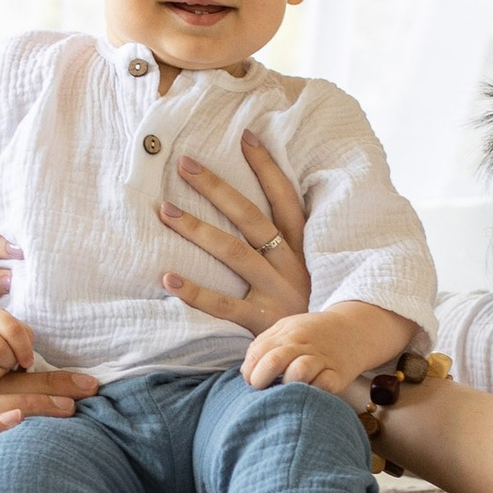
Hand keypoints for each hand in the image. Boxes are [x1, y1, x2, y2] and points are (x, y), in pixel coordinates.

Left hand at [157, 140, 311, 328]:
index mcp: (302, 248)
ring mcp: (276, 293)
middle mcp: (290, 265)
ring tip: (165, 210)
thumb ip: (290, 243)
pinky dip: (195, 292)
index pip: (286, 198)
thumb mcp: (312, 270)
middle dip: (217, 188)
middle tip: (184, 163)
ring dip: (198, 229)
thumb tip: (260, 209)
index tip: (245, 136)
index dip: (267, 167)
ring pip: (233, 253)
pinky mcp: (262, 323)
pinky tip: (167, 277)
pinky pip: (223, 306)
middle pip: (251, 218)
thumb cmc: (311, 308)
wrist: (327, 356)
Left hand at [241, 311, 367, 395]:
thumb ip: (264, 345)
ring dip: (286, 385)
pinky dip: (313, 392)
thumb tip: (246, 371)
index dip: (249, 371)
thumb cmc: (313, 334)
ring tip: (284, 391)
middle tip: (261, 389)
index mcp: (287, 334)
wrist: (355, 330)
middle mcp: (303, 345)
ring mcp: (321, 360)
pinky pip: (324, 386)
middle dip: (260, 379)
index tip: (251, 381)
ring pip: (299, 372)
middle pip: (274, 361)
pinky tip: (307, 395)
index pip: (258, 352)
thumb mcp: (287, 329)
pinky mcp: (338, 375)